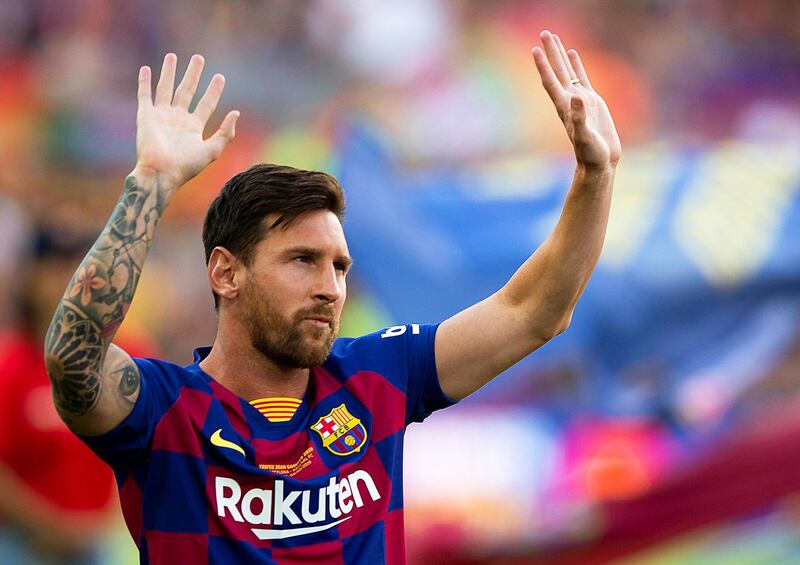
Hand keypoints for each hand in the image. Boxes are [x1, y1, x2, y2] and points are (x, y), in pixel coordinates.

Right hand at [134, 53, 238, 190]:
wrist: (161, 173)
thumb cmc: (187, 166)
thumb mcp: (212, 150)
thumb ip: (225, 133)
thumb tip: (236, 113)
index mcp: (194, 127)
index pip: (206, 103)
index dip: (213, 91)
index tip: (220, 77)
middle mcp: (178, 119)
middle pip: (187, 90)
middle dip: (193, 74)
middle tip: (199, 58)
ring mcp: (161, 116)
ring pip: (166, 88)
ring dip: (169, 72)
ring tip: (172, 56)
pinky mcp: (146, 116)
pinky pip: (145, 95)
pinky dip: (145, 82)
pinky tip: (146, 69)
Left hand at [532, 31, 620, 169]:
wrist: (600, 162)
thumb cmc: (590, 153)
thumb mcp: (585, 136)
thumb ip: (580, 117)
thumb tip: (577, 97)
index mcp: (565, 107)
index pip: (551, 82)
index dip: (543, 66)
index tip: (535, 49)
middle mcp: (569, 100)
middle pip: (557, 71)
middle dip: (550, 52)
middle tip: (544, 32)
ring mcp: (580, 100)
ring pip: (568, 71)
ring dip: (560, 55)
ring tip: (554, 38)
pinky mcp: (592, 102)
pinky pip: (581, 78)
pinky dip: (577, 65)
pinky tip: (573, 54)